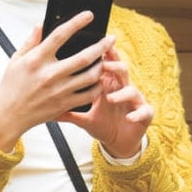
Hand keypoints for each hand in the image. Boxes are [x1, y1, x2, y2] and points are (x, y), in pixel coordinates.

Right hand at [0, 10, 112, 151]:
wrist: (9, 116)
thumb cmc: (11, 86)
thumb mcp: (16, 59)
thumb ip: (31, 41)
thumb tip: (41, 24)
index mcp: (37, 60)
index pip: (60, 35)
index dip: (77, 22)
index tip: (89, 15)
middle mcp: (50, 74)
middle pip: (84, 57)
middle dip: (101, 46)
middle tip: (111, 38)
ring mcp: (59, 91)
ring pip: (90, 76)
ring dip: (101, 66)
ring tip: (105, 59)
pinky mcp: (64, 104)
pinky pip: (88, 95)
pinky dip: (97, 86)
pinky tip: (99, 80)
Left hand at [60, 42, 153, 158]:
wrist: (119, 142)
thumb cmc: (102, 124)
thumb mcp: (83, 117)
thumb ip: (67, 110)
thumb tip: (46, 107)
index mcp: (108, 86)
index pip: (106, 66)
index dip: (102, 56)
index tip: (91, 48)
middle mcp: (122, 89)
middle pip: (121, 70)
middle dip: (115, 65)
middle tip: (105, 64)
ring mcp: (134, 101)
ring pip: (132, 90)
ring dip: (122, 93)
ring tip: (110, 98)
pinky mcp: (144, 114)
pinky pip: (145, 111)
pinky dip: (138, 113)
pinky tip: (130, 117)